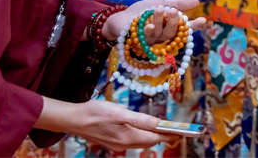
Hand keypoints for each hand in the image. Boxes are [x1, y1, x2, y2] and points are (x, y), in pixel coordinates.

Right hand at [36, 98, 171, 149]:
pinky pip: (132, 140)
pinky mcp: (112, 141)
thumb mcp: (120, 113)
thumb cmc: (96, 113)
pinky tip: (144, 130)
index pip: (155, 138)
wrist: (74, 119)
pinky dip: (142, 135)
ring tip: (165, 130)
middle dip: (164, 136)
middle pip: (150, 141)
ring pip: (141, 141)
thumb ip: (141, 120)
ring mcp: (118, 144)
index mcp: (128, 137)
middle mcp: (124, 143)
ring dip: (154, 136)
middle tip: (178, 130)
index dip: (170, 134)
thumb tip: (159, 124)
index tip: (183, 132)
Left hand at [103, 0, 204, 42]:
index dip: (194, 26)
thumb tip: (197, 2)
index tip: (203, 20)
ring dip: (160, 23)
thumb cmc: (142, 11)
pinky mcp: (138, 44)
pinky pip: (146, 39)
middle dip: (174, 22)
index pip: (184, 30)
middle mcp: (162, 38)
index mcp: (169, 28)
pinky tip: (149, 25)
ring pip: (160, 36)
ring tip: (158, 9)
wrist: (121, 16)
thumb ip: (178, 4)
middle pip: (172, 34)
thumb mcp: (162, 3)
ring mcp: (150, 43)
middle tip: (174, 11)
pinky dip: (149, 31)